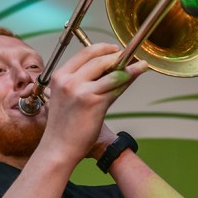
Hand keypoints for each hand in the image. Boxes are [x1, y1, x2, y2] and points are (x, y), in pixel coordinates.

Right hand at [40, 43, 146, 165]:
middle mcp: (69, 81)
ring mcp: (81, 91)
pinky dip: (128, 80)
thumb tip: (104, 72)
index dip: (102, 48)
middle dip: (116, 55)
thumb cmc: (63, 129)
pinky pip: (116, 87)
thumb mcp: (65, 99)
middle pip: (98, 59)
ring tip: (139, 65)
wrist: (59, 149)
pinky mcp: (94, 102)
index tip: (113, 49)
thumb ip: (79, 83)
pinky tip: (135, 76)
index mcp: (59, 77)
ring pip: (110, 72)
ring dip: (128, 67)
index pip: (84, 53)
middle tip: (128, 56)